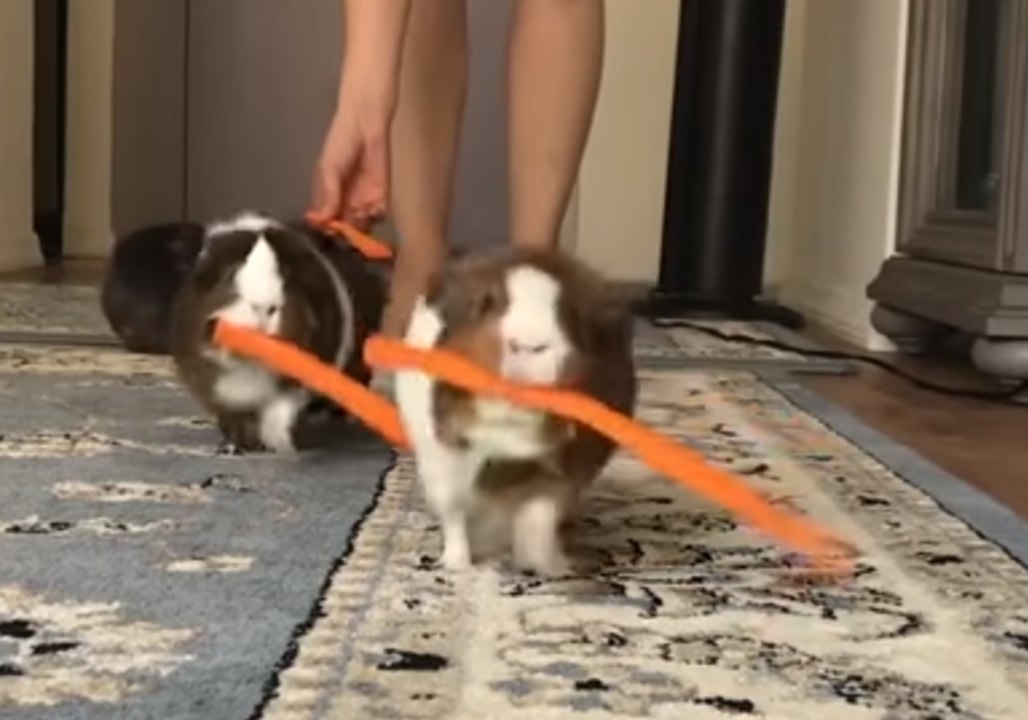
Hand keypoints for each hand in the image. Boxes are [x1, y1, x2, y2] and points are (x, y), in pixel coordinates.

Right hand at [310, 87, 393, 228]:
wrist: (365, 125)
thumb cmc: (341, 143)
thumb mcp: (328, 169)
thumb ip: (328, 194)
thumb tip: (323, 219)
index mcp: (328, 197)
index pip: (325, 222)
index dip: (326, 230)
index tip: (327, 233)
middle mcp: (344, 202)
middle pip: (344, 229)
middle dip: (345, 234)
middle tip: (346, 232)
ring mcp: (363, 201)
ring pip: (361, 226)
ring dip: (361, 227)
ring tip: (359, 215)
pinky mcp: (381, 196)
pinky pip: (379, 215)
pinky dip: (376, 216)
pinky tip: (372, 208)